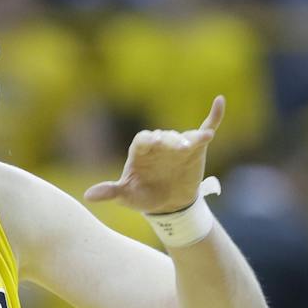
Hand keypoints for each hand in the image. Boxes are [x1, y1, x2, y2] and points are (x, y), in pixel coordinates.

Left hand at [85, 96, 224, 213]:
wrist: (170, 206)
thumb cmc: (145, 197)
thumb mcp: (127, 196)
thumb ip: (111, 192)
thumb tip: (88, 196)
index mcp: (141, 150)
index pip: (143, 139)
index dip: (147, 140)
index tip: (153, 142)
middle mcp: (160, 143)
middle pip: (165, 136)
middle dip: (172, 140)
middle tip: (179, 146)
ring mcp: (179, 144)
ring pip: (185, 136)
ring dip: (192, 138)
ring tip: (199, 140)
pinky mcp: (196, 147)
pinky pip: (206, 127)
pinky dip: (214, 117)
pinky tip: (220, 101)